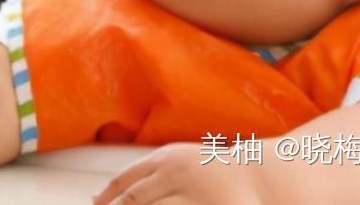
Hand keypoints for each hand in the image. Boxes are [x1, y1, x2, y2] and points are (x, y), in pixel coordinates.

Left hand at [94, 143, 266, 204]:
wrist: (262, 175)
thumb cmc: (213, 172)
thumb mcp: (178, 163)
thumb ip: (146, 177)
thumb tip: (98, 198)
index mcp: (166, 159)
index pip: (124, 181)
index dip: (106, 199)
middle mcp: (175, 175)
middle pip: (133, 202)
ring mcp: (192, 196)